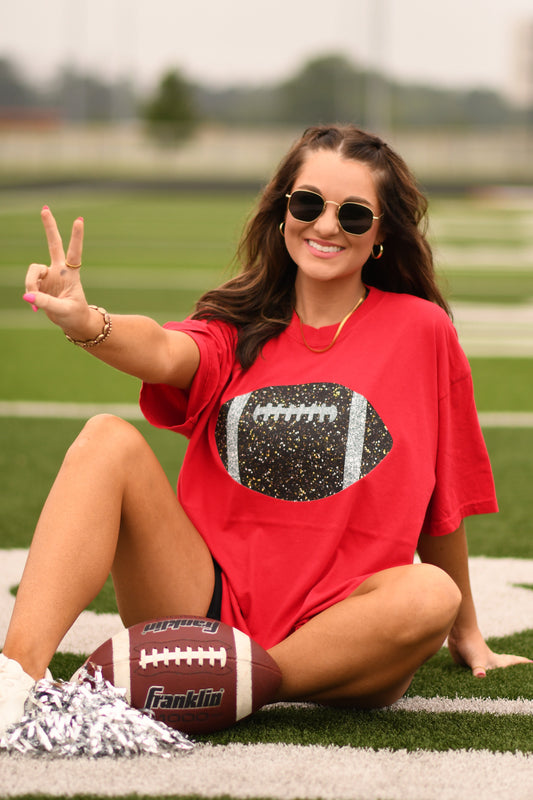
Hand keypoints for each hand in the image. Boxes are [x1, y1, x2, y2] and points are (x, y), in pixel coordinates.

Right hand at [24, 207, 92, 336]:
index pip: (74, 252)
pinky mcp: (40, 283)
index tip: (79, 220)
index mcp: (71, 274)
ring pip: (33, 270)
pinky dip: (30, 294)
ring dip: (30, 284)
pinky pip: (29, 284)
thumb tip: (28, 295)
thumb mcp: (63, 311)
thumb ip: (46, 302)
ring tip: (34, 302)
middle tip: (45, 208)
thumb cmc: (75, 315)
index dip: (76, 237)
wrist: (73, 323)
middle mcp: (60, 270)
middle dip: (49, 227)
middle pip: (54, 244)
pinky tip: (35, 306)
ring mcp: (49, 275)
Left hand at [448, 626, 531, 677]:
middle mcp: (488, 662)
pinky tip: (477, 676)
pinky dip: (478, 674)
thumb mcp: (476, 659)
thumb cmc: (471, 644)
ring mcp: (478, 662)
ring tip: (502, 676)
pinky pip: (475, 671)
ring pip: (489, 670)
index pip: (512, 661)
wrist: (458, 632)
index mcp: (495, 662)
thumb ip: (478, 669)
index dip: (521, 662)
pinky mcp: (467, 663)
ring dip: (495, 673)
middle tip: (521, 669)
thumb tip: (481, 676)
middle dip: (512, 667)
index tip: (531, 662)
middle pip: (503, 665)